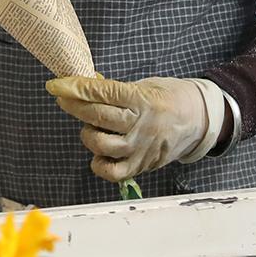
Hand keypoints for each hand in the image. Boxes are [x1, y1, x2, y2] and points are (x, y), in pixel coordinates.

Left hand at [46, 75, 224, 181]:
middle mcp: (143, 124)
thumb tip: (82, 85)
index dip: (75, 88)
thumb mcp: (145, 85)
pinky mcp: (143, 165)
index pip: (103, 92)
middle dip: (75, 106)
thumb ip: (116, 90)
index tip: (56, 84)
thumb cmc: (168, 97)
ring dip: (88, 135)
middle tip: (64, 99)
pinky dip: (100, 164)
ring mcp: (142, 147)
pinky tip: (99, 153)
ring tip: (89, 128)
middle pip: (99, 116)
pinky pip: (114, 172)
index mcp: (143, 99)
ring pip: (103, 144)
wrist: (199, 119)